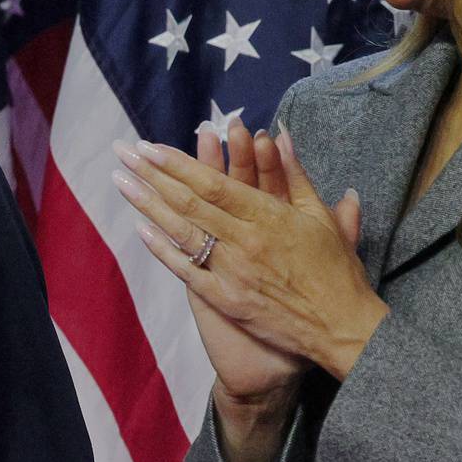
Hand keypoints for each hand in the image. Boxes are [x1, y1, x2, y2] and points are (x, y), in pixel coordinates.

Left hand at [111, 127, 386, 380]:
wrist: (341, 327)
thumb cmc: (335, 270)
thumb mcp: (320, 216)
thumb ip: (295, 174)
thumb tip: (279, 134)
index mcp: (268, 216)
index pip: (214, 183)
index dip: (178, 164)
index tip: (150, 146)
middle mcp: (245, 240)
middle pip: (189, 202)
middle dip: (152, 175)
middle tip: (123, 153)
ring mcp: (232, 271)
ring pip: (182, 231)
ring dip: (147, 205)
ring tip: (120, 182)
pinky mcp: (226, 299)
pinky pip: (187, 271)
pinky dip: (163, 250)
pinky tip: (140, 230)